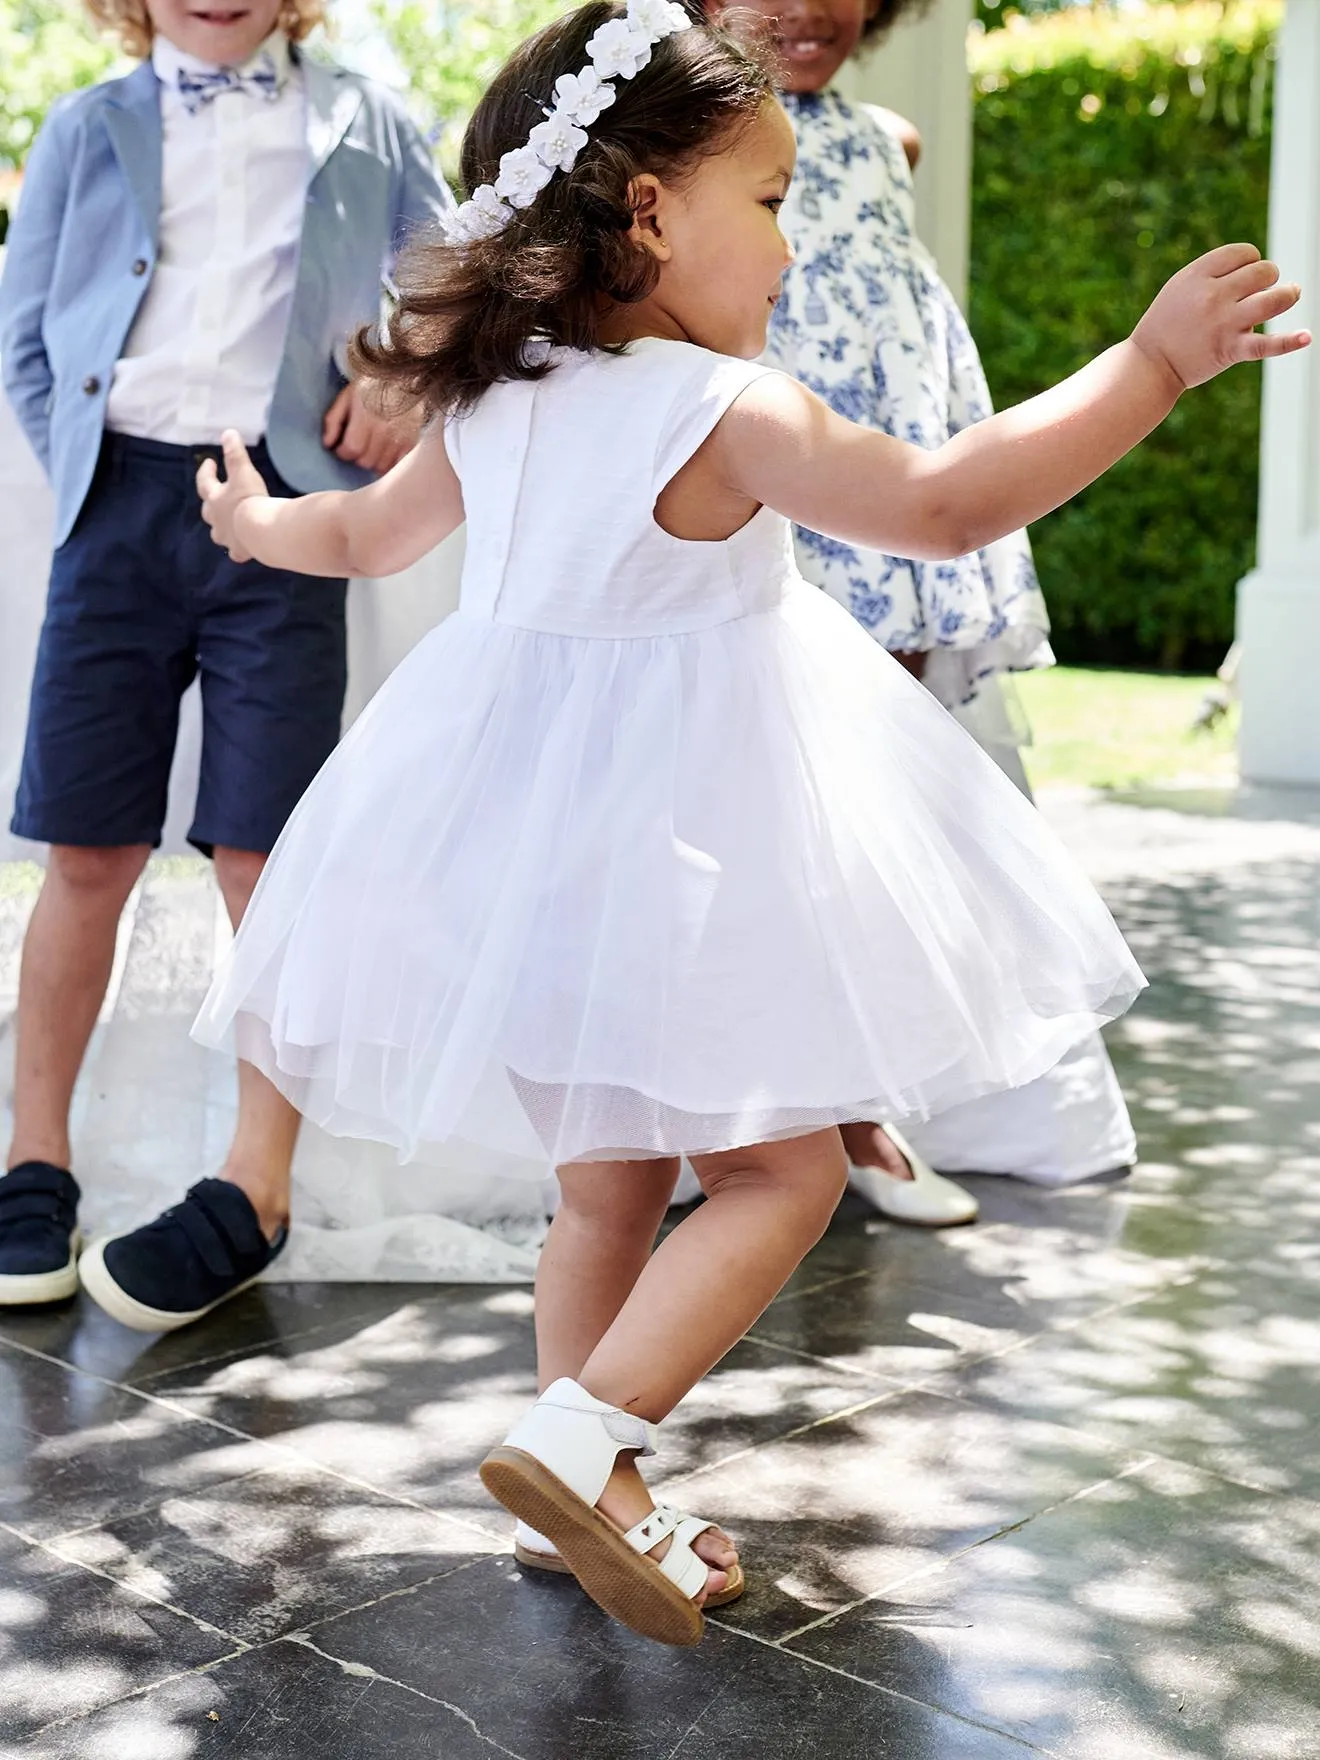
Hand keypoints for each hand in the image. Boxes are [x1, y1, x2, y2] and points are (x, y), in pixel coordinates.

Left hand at [196, 431, 268, 560]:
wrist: (260, 530)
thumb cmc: (250, 498)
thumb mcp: (243, 471)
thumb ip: (235, 452)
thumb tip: (228, 432)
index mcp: (214, 498)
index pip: (204, 482)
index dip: (206, 471)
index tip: (210, 463)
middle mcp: (215, 519)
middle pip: (208, 511)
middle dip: (211, 504)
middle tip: (217, 497)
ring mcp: (226, 537)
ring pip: (218, 532)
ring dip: (222, 527)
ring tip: (229, 525)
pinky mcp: (239, 551)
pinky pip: (236, 552)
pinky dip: (238, 549)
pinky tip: (243, 549)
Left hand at [322, 379, 422, 474]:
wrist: (402, 377)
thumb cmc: (371, 385)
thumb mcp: (346, 397)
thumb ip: (333, 420)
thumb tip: (328, 443)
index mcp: (366, 417)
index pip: (352, 449)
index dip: (342, 452)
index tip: (341, 447)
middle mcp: (385, 430)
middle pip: (365, 461)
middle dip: (356, 456)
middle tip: (356, 445)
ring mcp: (400, 437)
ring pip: (380, 466)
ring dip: (371, 461)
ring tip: (369, 448)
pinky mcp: (411, 441)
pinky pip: (396, 464)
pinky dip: (387, 462)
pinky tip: (382, 451)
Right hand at [1133, 244, 1310, 390]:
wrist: (1149, 365)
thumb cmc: (1166, 324)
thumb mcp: (1180, 287)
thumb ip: (1213, 273)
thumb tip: (1256, 266)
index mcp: (1198, 275)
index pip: (1244, 253)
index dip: (1252, 260)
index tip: (1244, 276)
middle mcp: (1213, 296)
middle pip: (1263, 272)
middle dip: (1268, 278)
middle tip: (1261, 290)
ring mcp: (1224, 323)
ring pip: (1274, 300)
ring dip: (1288, 295)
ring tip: (1291, 294)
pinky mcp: (1230, 350)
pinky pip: (1267, 345)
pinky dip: (1289, 342)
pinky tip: (1307, 336)